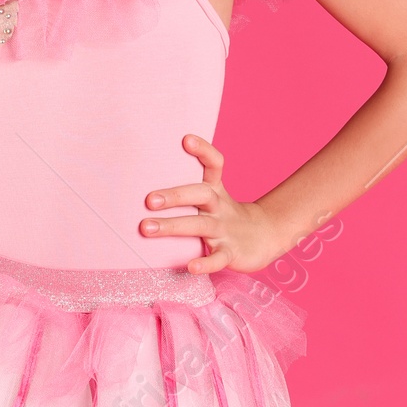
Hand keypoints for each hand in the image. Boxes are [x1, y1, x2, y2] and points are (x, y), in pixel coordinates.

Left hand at [140, 134, 290, 276]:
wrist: (265, 237)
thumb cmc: (226, 216)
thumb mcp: (213, 198)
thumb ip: (186, 190)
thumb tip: (141, 180)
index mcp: (216, 191)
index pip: (214, 165)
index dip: (203, 151)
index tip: (186, 139)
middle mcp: (220, 207)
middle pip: (201, 194)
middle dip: (174, 196)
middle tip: (149, 199)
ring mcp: (226, 230)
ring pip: (201, 225)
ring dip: (173, 226)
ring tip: (147, 228)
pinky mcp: (231, 253)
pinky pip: (218, 258)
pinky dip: (205, 263)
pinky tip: (191, 267)